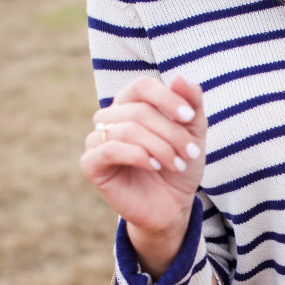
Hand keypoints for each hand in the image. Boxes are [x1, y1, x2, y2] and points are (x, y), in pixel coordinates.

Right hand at [80, 75, 206, 273]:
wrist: (171, 206)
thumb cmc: (179, 166)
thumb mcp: (194, 134)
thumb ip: (191, 105)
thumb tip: (179, 78)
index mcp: (130, 104)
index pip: (141, 86)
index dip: (166, 98)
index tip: (190, 117)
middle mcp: (109, 117)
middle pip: (139, 111)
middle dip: (171, 133)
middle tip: (190, 153)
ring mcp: (96, 140)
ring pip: (127, 130)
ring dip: (160, 147)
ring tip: (177, 164)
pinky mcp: (91, 164)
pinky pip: (110, 149)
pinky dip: (138, 156)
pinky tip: (154, 166)